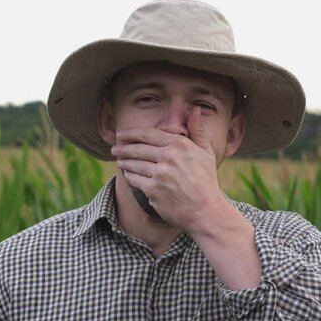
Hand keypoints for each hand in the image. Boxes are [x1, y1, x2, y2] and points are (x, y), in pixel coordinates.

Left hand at [111, 106, 224, 232]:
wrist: (206, 211)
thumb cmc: (206, 181)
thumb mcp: (206, 152)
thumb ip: (197, 130)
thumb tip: (195, 109)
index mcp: (180, 145)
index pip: (149, 135)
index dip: (131, 134)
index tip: (121, 134)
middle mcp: (169, 157)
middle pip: (138, 149)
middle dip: (123, 148)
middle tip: (114, 148)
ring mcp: (160, 174)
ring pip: (134, 164)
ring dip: (124, 162)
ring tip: (119, 161)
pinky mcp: (153, 190)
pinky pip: (135, 180)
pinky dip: (129, 176)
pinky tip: (127, 174)